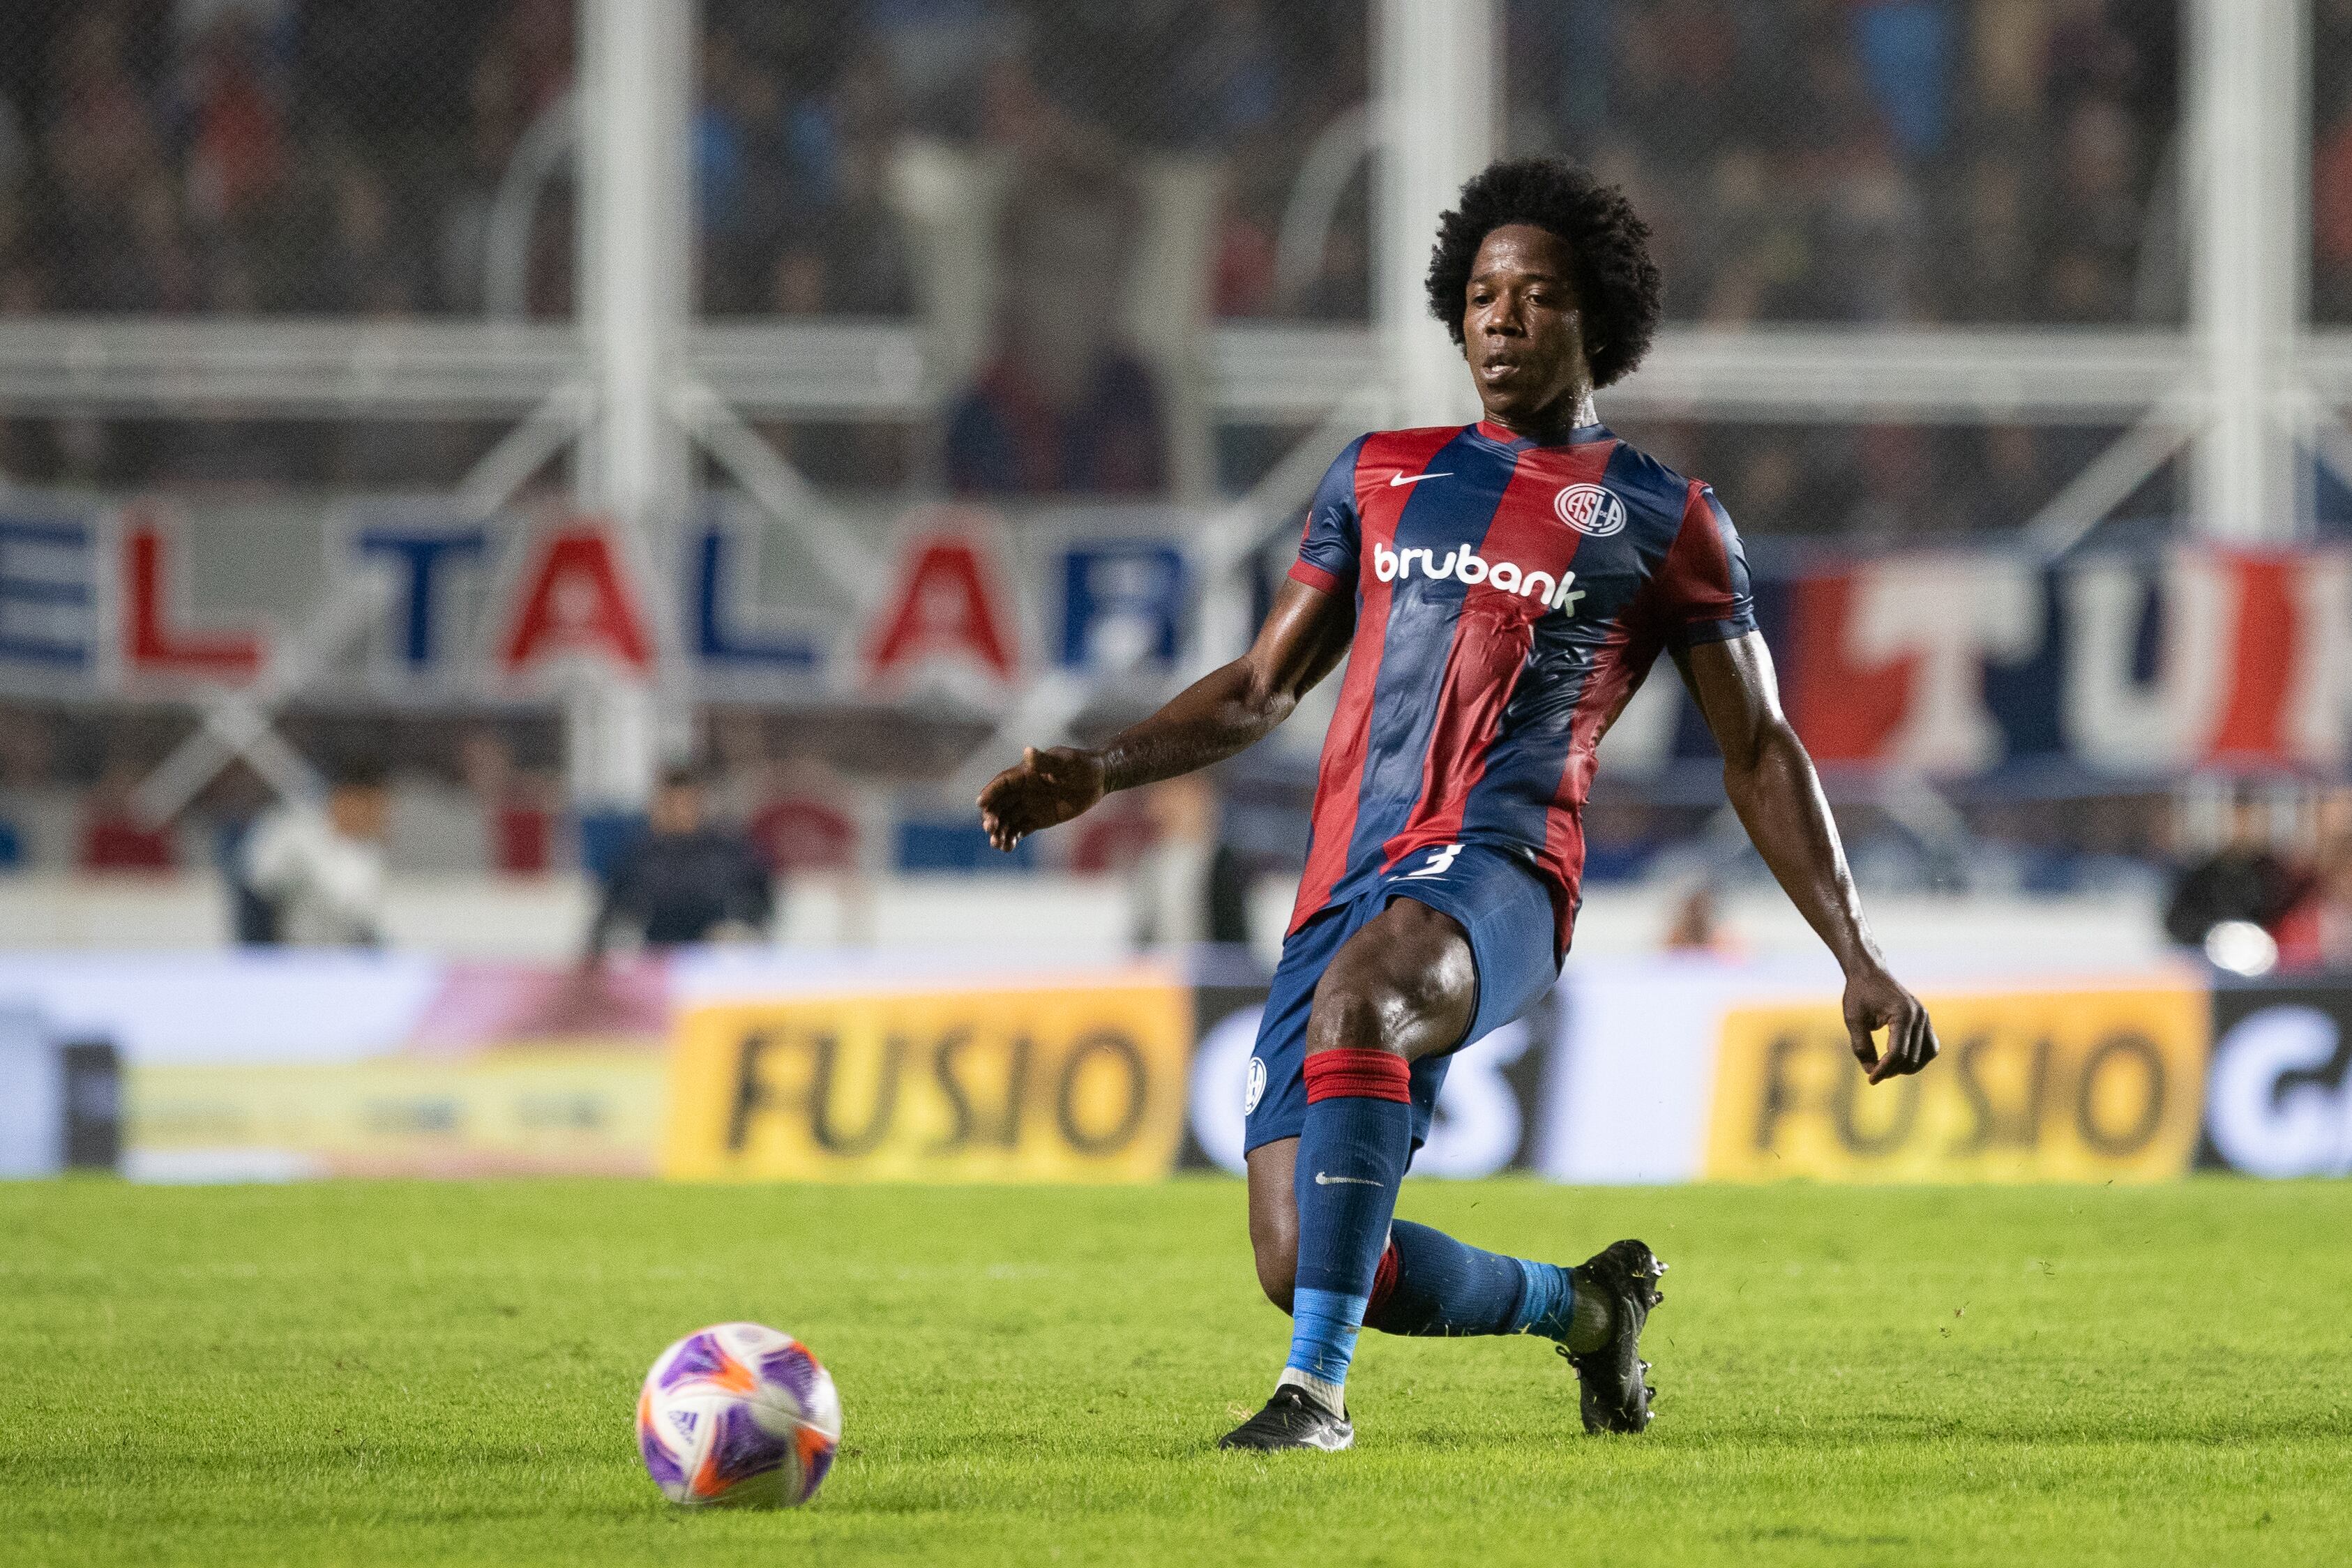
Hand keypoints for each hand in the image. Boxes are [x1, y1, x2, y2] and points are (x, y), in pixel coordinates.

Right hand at [977, 746, 1106, 850]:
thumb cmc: (1083, 765)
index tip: (981, 804)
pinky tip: (1007, 848)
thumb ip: (1046, 761)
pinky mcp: (1037, 819)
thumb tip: (1027, 752)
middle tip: (990, 829)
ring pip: (1006, 820)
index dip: (990, 792)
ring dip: (999, 831)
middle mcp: (1022, 790)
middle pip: (999, 804)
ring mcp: (1028, 805)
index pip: (1002, 783)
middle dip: (991, 816)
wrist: (1099, 779)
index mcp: (1025, 773)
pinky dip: (1011, 838)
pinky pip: (1019, 830)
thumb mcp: (1066, 762)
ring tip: (997, 844)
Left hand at [1843, 964, 1937, 1084]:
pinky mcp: (1925, 1020)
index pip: (1897, 1052)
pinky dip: (1919, 1057)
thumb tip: (1871, 1072)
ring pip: (1928, 1054)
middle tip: (1874, 1073)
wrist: (1870, 973)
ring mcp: (1925, 1017)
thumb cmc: (1859, 994)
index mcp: (1902, 1014)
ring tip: (1888, 1068)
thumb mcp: (1853, 1020)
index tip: (1871, 1079)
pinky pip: (1931, 1046)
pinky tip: (1901, 1060)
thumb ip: (1861, 1047)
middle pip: (1912, 1056)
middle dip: (1893, 1070)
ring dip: (1909, 1066)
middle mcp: (1919, 1016)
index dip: (1884, 1070)